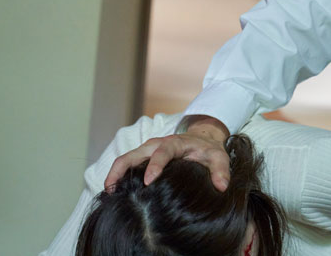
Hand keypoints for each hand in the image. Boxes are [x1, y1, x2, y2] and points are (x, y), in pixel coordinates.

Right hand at [104, 115, 230, 190]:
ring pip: (126, 158)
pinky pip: (127, 163)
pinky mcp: (143, 157)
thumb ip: (221, 170)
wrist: (202, 139)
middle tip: (112, 187)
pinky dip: (118, 174)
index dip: (155, 165)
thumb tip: (221, 186)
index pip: (162, 152)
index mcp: (174, 143)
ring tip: (108, 191)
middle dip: (121, 169)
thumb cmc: (208, 149)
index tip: (149, 181)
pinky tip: (115, 190)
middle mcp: (156, 145)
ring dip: (115, 172)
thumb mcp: (218, 157)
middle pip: (134, 153)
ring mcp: (147, 150)